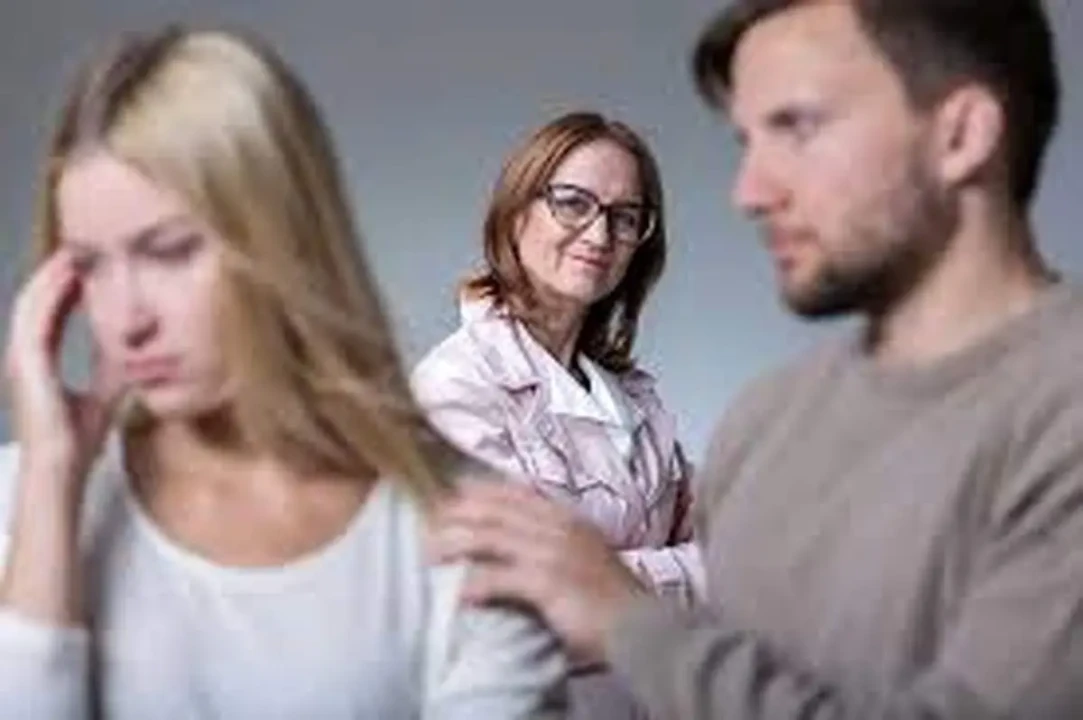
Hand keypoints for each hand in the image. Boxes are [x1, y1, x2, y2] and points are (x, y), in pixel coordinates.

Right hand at [4, 249, 121, 484]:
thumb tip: (138, 347)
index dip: (68, 287)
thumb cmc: (79, 440)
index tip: (91, 265)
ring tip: (76, 251)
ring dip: (52, 274)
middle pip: (39, 299)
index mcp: (39, 361)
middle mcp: (25, 355)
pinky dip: (50, 293)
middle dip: (58, 271)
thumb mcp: (107, 391)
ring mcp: (20, 358)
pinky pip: (35, 317)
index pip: (52, 312)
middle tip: (84, 246)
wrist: (62, 468)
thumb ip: (115, 367)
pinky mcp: (25, 363)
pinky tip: (68, 274)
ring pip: (33, 301)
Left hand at [428, 480, 646, 664]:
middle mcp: (558, 527)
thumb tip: (522, 544)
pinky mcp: (547, 582)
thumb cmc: (614, 599)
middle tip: (430, 523)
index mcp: (568, 519)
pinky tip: (460, 595)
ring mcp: (552, 552)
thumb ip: (558, 543)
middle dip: (458, 514)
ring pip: (489, 537)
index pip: (516, 493)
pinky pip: (499, 578)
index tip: (455, 492)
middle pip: (495, 511)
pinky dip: (476, 585)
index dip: (482, 491)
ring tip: (431, 553)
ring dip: (455, 543)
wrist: (643, 625)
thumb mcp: (587, 557)